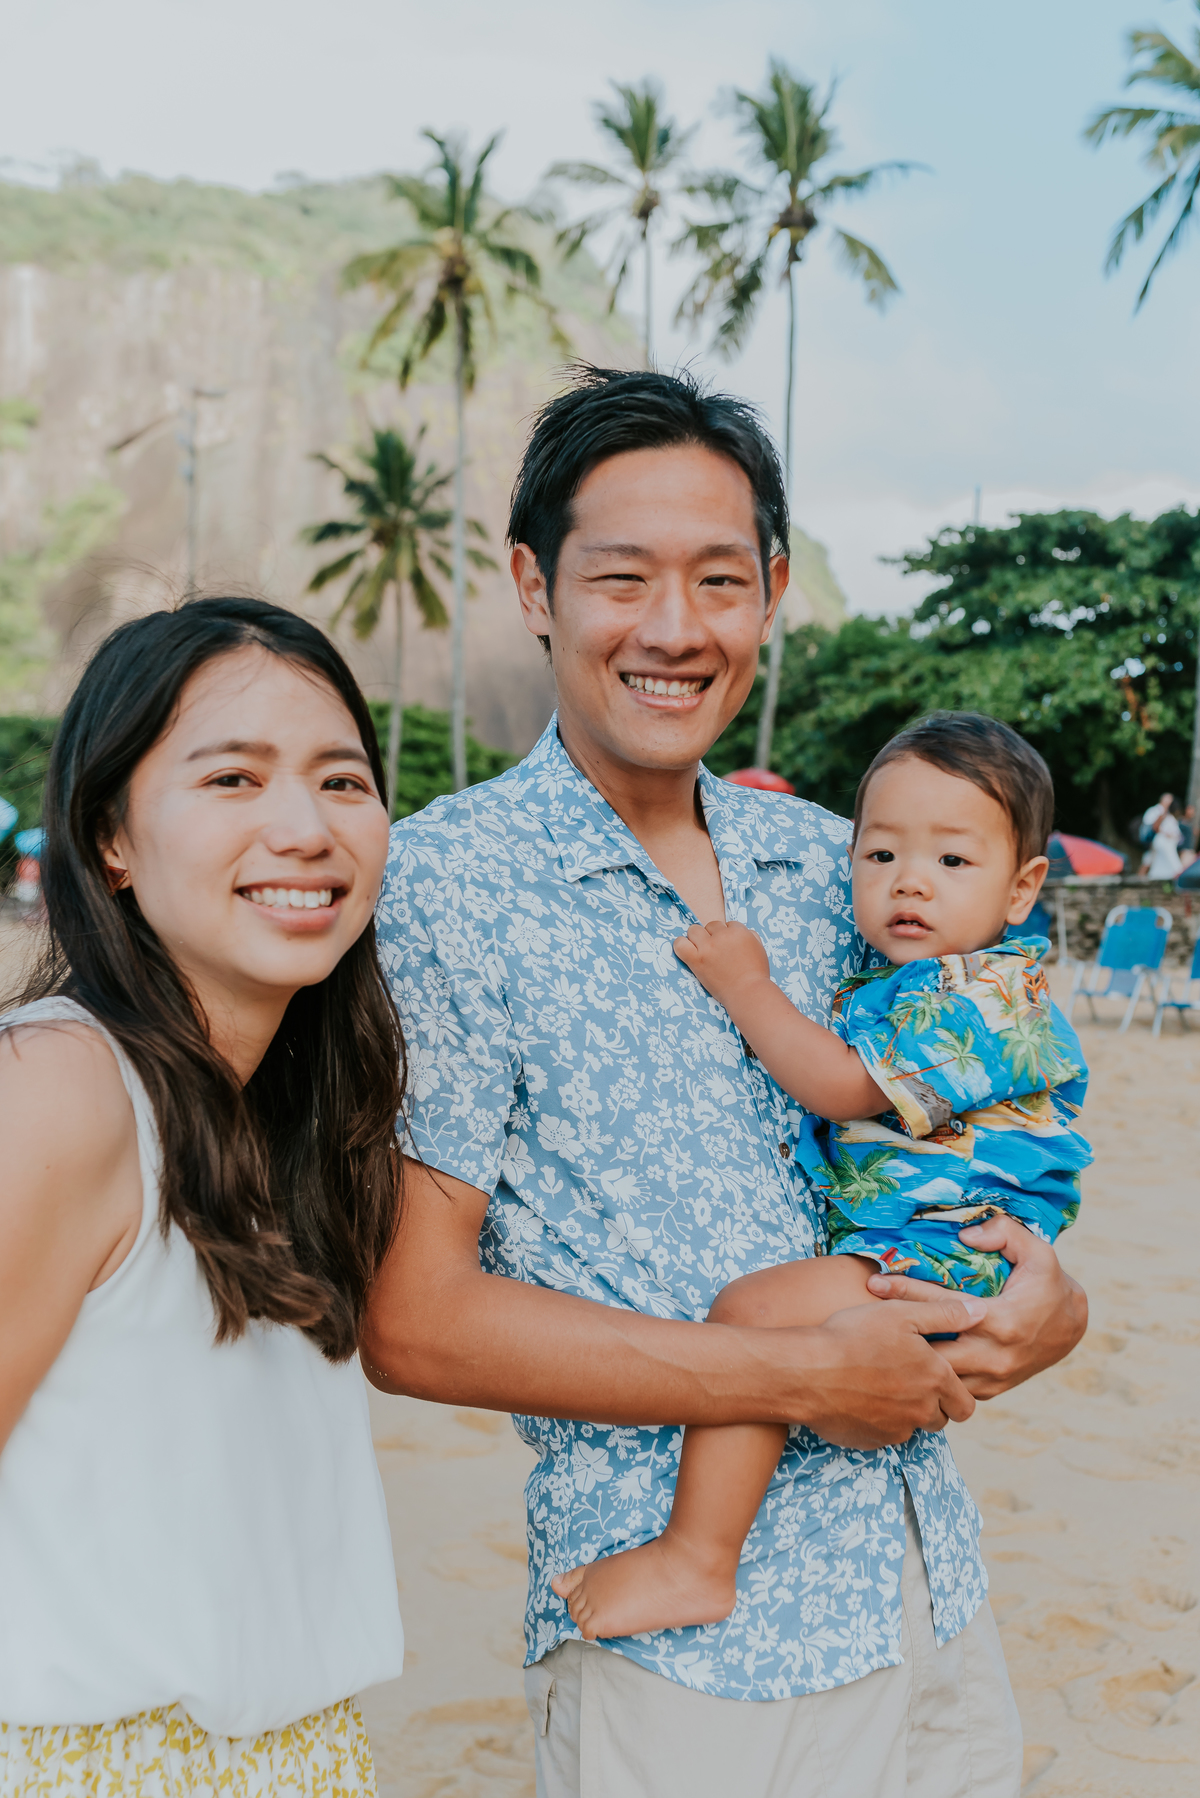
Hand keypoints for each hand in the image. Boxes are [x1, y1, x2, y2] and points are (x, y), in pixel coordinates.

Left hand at [674, 919, 769, 1004]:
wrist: (748, 993)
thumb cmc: (756, 975)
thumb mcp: (759, 949)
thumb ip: (750, 936)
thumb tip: (742, 932)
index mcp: (739, 932)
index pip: (728, 925)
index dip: (727, 936)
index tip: (727, 948)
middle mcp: (723, 936)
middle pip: (711, 925)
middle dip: (713, 936)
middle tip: (716, 952)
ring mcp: (708, 947)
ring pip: (694, 930)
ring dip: (697, 939)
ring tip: (701, 952)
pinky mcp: (697, 960)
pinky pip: (680, 944)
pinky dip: (681, 945)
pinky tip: (686, 952)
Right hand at [783, 1293, 984, 1447]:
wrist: (807, 1373)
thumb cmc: (854, 1336)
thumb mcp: (901, 1314)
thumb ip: (944, 1314)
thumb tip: (980, 1312)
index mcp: (935, 1380)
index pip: (966, 1403)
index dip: (956, 1392)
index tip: (939, 1378)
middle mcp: (921, 1411)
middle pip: (942, 1419)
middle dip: (934, 1404)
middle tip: (910, 1380)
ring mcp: (895, 1430)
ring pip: (913, 1428)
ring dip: (906, 1413)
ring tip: (882, 1386)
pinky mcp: (870, 1442)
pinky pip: (884, 1435)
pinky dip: (879, 1421)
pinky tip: (860, 1398)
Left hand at [865, 1216, 1086, 1398]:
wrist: (1073, 1326)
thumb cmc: (1049, 1284)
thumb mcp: (1038, 1251)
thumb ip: (1003, 1233)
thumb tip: (966, 1236)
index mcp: (1001, 1321)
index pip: (941, 1307)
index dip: (905, 1292)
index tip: (875, 1282)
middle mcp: (994, 1356)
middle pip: (930, 1352)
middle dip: (896, 1336)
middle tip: (862, 1318)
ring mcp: (992, 1380)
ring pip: (937, 1378)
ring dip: (909, 1361)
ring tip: (875, 1341)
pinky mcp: (991, 1391)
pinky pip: (950, 1389)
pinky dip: (927, 1376)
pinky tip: (903, 1360)